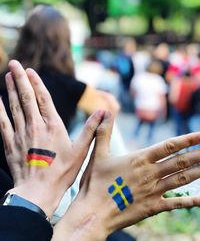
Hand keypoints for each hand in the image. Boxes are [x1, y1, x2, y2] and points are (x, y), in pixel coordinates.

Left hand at [0, 60, 103, 216]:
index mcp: (53, 126)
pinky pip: (3, 123)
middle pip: (26, 97)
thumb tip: (104, 112)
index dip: (36, 83)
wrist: (38, 192)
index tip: (30, 70)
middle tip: (14, 63)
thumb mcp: (81, 151)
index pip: (43, 98)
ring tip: (7, 75)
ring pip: (14, 106)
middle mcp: (35, 126)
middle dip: (20, 79)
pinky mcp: (11, 143)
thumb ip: (91, 129)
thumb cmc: (62, 173)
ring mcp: (21, 134)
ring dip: (10, 89)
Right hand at [53, 113, 199, 240]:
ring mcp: (154, 191)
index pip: (168, 146)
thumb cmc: (95, 183)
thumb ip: (103, 133)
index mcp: (139, 159)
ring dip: (198, 171)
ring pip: (182, 179)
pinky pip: (176, 203)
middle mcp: (150, 173)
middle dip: (198, 154)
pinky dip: (191, 201)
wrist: (94, 213)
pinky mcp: (153, 207)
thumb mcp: (98, 154)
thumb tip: (105, 113)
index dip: (187, 140)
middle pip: (180, 162)